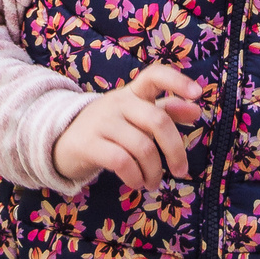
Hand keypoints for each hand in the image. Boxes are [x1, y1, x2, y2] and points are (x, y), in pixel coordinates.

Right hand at [50, 66, 204, 192]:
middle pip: (157, 121)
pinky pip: (122, 161)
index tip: (198, 94)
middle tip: (180, 171)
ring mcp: (102, 122)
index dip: (177, 81)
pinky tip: (137, 183)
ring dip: (154, 172)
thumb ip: (165, 112)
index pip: (154, 75)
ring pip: (142, 147)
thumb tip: (196, 110)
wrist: (60, 142)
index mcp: (132, 93)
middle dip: (175, 151)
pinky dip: (135, 177)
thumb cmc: (108, 130)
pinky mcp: (88, 143)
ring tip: (152, 183)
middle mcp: (118, 102)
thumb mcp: (135, 117)